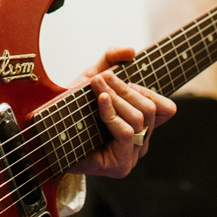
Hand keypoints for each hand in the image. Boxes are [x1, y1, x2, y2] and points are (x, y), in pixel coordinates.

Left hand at [65, 46, 175, 178]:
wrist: (50, 133)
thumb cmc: (74, 107)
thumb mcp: (94, 76)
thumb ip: (111, 59)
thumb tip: (131, 51)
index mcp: (141, 124)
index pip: (166, 109)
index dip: (149, 90)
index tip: (123, 78)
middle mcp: (141, 142)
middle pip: (149, 109)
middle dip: (124, 88)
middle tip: (102, 78)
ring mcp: (133, 156)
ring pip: (138, 119)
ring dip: (115, 97)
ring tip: (96, 86)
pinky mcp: (121, 165)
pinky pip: (126, 133)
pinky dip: (113, 113)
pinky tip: (100, 102)